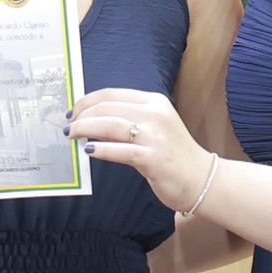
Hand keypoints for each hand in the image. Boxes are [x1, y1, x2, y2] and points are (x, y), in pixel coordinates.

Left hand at [66, 86, 212, 213]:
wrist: (201, 179)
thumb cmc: (173, 154)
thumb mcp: (155, 126)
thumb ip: (129, 119)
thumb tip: (92, 119)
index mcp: (155, 102)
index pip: (111, 94)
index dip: (86, 101)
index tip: (74, 112)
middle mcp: (156, 114)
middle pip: (106, 108)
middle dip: (82, 116)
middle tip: (70, 128)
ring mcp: (155, 136)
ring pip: (109, 125)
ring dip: (84, 130)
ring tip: (73, 136)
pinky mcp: (153, 158)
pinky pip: (118, 150)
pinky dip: (100, 149)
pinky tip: (89, 151)